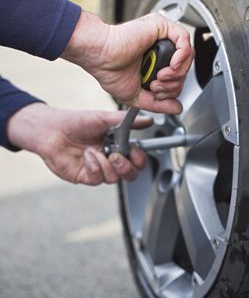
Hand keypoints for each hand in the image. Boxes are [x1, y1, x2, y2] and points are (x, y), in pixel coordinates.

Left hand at [7, 103, 151, 184]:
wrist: (51, 130)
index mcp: (119, 146)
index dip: (140, 159)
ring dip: (106, 165)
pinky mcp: (86, 176)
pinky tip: (87, 156)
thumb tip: (148, 119)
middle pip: (130, 174)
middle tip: (116, 156)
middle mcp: (111, 159)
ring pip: (115, 178)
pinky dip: (93, 167)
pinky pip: (97, 179)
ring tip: (95, 151)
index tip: (135, 151)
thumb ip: (127, 121)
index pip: (137, 160)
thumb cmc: (76, 122)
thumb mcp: (104, 118)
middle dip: (126, 167)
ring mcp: (99, 169)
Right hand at [62, 12, 193, 113]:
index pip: (179, 76)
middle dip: (174, 84)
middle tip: (156, 86)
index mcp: (156, 61)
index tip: (156, 92)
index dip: (173, 89)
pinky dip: (182, 56)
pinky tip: (170, 65)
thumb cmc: (110, 71)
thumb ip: (160, 104)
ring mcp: (161, 36)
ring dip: (177, 73)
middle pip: (185, 68)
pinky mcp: (161, 26)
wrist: (100, 58)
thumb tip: (178, 108)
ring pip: (187, 56)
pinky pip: (184, 40)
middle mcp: (160, 48)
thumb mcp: (139, 96)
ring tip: (160, 77)